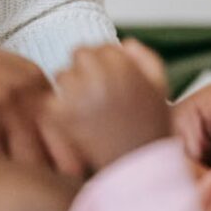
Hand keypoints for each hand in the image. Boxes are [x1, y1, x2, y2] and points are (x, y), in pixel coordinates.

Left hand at [43, 41, 171, 173]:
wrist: (137, 168)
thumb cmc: (150, 129)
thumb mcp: (160, 87)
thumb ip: (146, 58)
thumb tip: (126, 43)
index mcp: (124, 67)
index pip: (103, 46)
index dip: (105, 61)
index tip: (109, 78)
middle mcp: (100, 76)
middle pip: (79, 54)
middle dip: (84, 68)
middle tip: (93, 89)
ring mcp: (79, 96)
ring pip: (62, 75)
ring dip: (69, 87)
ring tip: (85, 108)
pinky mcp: (63, 117)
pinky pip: (50, 101)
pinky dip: (57, 110)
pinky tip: (72, 122)